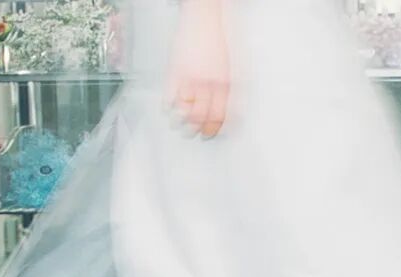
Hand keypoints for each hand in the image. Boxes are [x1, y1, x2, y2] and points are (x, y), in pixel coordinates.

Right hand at [167, 0, 230, 137]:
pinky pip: (169, 95)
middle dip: (196, 129)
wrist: (205, 18)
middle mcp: (208, 84)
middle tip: (192, 134)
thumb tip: (231, 112)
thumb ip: (231, 90)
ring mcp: (190, 78)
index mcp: (225, 84)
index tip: (209, 134)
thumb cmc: (219, 41)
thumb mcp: (233, 68)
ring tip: (178, 126)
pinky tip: (167, 108)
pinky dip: (167, 105)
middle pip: (201, 117)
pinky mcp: (175, 70)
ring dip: (180, 122)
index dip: (213, 128)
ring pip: (184, 110)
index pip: (219, 116)